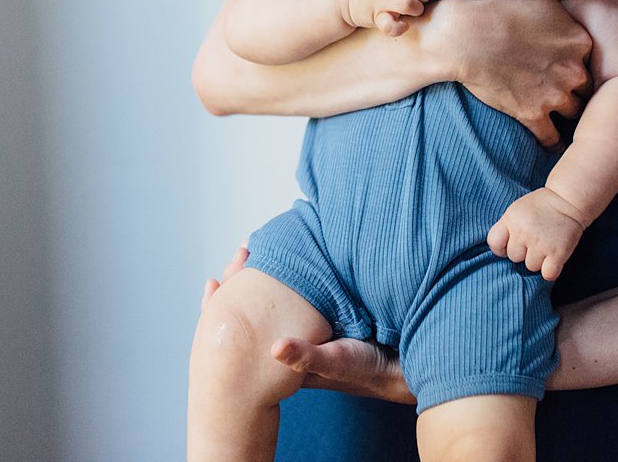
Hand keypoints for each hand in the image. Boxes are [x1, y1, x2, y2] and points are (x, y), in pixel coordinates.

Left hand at [201, 243, 415, 403]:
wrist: (402, 367)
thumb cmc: (368, 369)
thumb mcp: (337, 362)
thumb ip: (307, 357)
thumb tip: (275, 348)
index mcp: (284, 353)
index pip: (245, 330)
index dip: (226, 306)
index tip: (216, 280)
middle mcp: (291, 338)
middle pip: (253, 309)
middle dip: (241, 282)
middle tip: (239, 251)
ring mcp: (306, 325)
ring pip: (271, 299)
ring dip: (260, 274)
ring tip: (252, 248)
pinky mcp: (324, 312)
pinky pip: (295, 289)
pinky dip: (287, 273)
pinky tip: (286, 256)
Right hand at [426, 0, 617, 147]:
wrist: (461, 35)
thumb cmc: (498, 4)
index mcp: (579, 40)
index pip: (594, 57)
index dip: (580, 59)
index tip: (567, 60)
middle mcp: (573, 70)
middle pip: (587, 86)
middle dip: (577, 86)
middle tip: (560, 84)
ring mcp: (554, 95)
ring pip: (575, 112)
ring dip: (567, 111)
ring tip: (558, 110)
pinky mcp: (532, 114)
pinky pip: (552, 137)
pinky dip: (552, 140)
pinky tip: (550, 140)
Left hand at [488, 187, 585, 280]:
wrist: (567, 200)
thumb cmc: (540, 207)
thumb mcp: (516, 211)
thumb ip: (506, 228)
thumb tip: (502, 251)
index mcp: (511, 220)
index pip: (494, 243)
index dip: (500, 248)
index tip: (510, 244)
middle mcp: (524, 232)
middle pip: (514, 257)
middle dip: (523, 252)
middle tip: (535, 240)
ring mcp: (541, 244)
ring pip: (531, 266)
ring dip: (538, 260)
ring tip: (545, 245)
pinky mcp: (558, 253)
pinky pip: (548, 274)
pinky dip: (550, 270)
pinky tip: (553, 259)